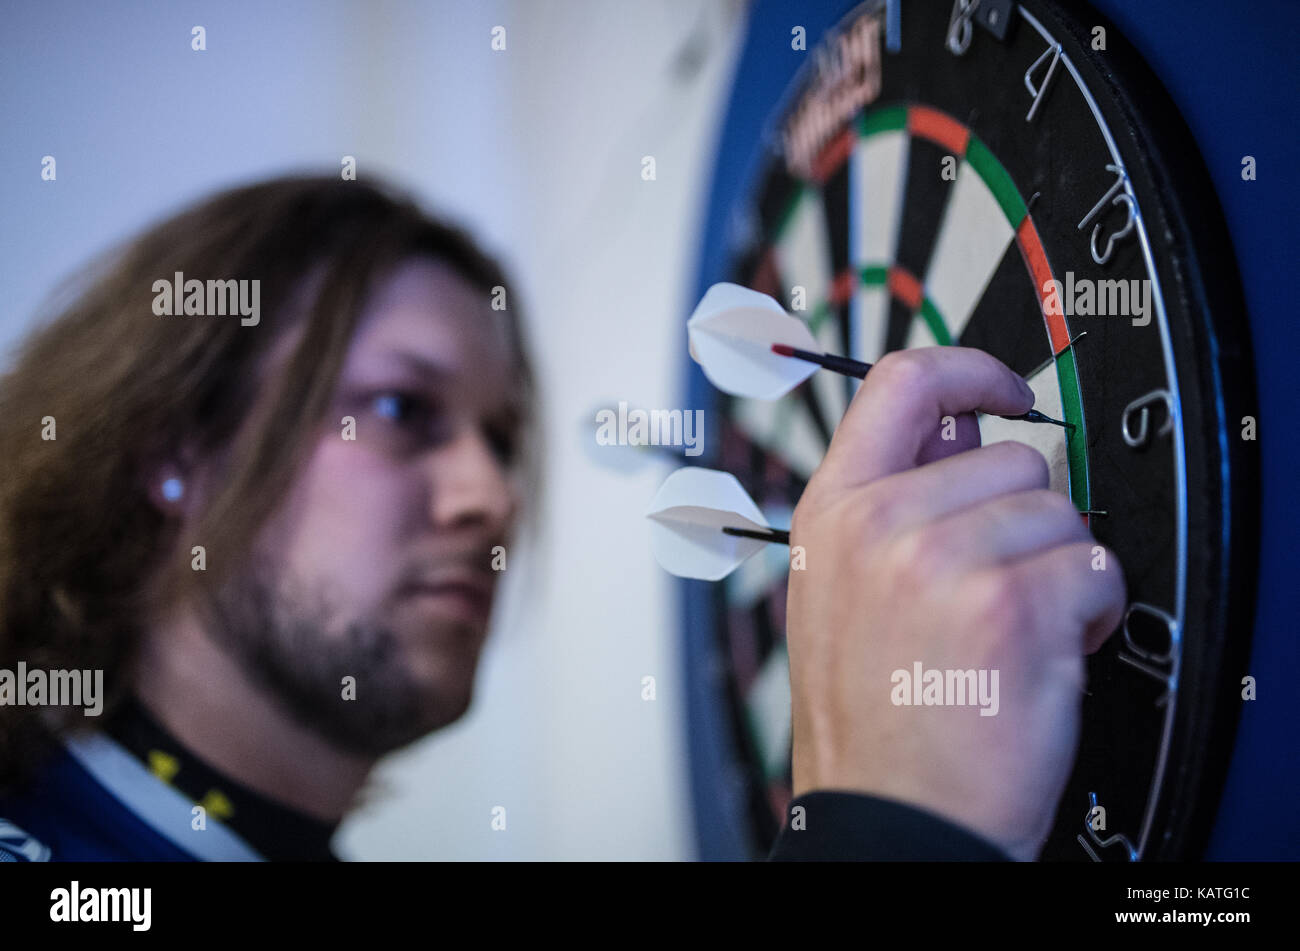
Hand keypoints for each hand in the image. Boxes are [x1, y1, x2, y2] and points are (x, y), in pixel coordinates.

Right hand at [785, 346, 1124, 860]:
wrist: (890, 815)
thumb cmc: (870, 721)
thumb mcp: (840, 593)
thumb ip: (892, 500)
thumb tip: (963, 433)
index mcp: (832, 514)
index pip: (902, 382)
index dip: (969, 369)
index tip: (1003, 391)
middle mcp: (880, 525)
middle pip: (1012, 459)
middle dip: (1027, 522)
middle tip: (996, 589)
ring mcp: (941, 561)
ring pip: (1060, 514)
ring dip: (1059, 572)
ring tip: (1011, 632)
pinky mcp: (1009, 605)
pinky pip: (1095, 570)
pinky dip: (1090, 614)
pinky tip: (1041, 656)